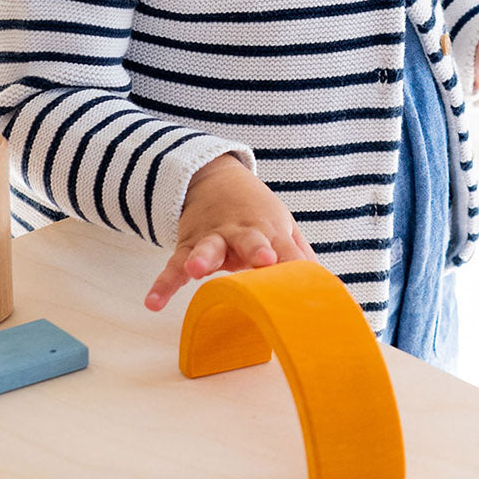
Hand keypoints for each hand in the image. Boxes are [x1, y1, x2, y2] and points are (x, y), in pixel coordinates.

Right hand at [144, 154, 316, 310]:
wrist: (213, 176)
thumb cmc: (256, 213)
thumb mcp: (282, 226)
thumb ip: (300, 256)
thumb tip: (325, 288)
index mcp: (271, 230)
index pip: (287, 250)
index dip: (295, 263)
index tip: (305, 281)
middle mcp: (242, 232)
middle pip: (250, 240)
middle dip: (256, 249)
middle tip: (263, 259)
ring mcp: (213, 238)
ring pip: (208, 247)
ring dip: (204, 258)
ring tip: (197, 271)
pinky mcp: (188, 245)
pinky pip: (173, 266)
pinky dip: (163, 283)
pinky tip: (153, 302)